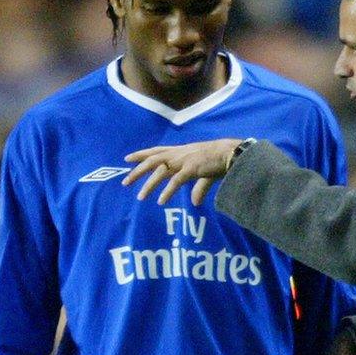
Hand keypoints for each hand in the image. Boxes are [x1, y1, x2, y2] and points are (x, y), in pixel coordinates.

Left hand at [122, 139, 241, 205]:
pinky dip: (167, 191)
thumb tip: (195, 203)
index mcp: (179, 151)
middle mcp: (178, 154)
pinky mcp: (191, 169)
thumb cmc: (218, 160)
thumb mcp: (204, 175)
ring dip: (149, 185)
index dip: (141, 154)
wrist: (230, 153)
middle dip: (137, 171)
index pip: (156, 151)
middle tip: (125, 182)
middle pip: (152, 161)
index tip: (127, 158)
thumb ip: (198, 188)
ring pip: (160, 172)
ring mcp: (184, 161)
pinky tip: (161, 201)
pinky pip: (175, 181)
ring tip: (141, 197)